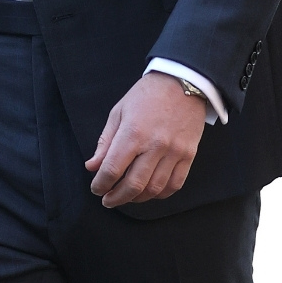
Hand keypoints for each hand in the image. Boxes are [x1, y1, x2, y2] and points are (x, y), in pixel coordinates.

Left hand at [85, 74, 206, 207]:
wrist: (183, 82)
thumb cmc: (146, 95)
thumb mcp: (118, 112)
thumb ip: (105, 142)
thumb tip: (92, 166)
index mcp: (133, 133)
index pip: (112, 169)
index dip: (101, 184)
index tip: (96, 189)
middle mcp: (155, 145)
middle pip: (133, 185)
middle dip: (116, 198)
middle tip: (108, 200)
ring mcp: (175, 152)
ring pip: (154, 189)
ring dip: (137, 198)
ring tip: (126, 197)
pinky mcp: (189, 155)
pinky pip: (175, 184)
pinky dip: (160, 194)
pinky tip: (149, 192)